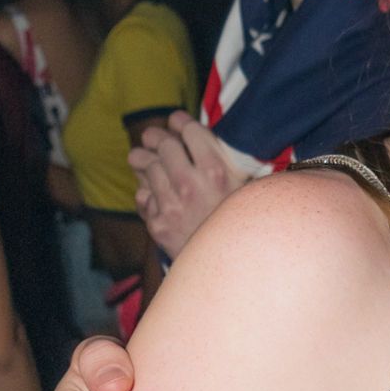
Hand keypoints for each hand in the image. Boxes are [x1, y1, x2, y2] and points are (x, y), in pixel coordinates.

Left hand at [130, 110, 246, 257]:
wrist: (234, 268)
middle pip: (164, 144)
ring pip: (147, 166)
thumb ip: (227, 163)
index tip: (177, 122)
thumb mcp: (246, 189)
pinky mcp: (158, 224)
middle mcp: (190, 184)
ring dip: (145, 160)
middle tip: (154, 137)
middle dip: (157, 137)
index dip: (180, 122)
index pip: (190, 131)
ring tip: (145, 159)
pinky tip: (155, 195)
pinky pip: (143, 196)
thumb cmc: (243, 225)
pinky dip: (147, 194)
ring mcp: (171, 204)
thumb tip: (199, 139)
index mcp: (217, 171)